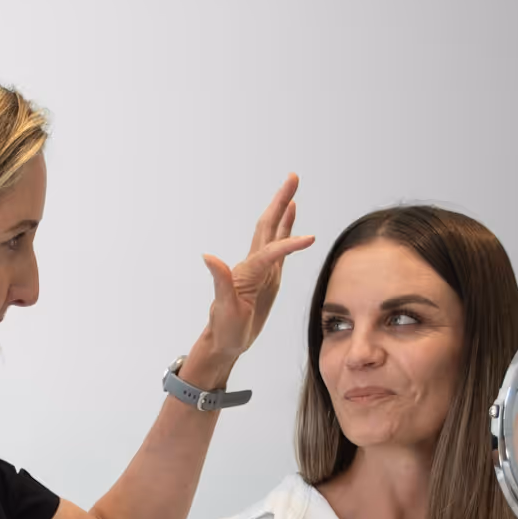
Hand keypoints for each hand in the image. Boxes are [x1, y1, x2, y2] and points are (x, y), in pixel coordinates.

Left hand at [200, 174, 314, 360]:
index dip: (288, 245)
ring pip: (274, 231)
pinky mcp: (269, 275)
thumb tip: (207, 256)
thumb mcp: (224, 308)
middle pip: (268, 225)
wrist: (226, 341)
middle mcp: (254, 264)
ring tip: (292, 188)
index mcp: (247, 272)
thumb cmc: (226, 329)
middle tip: (292, 177)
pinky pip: (280, 247)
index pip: (270, 252)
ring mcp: (262, 268)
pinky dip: (286, 230)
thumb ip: (219, 281)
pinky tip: (290, 219)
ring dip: (283, 209)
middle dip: (280, 201)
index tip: (310, 239)